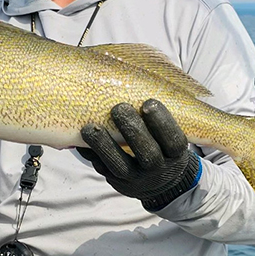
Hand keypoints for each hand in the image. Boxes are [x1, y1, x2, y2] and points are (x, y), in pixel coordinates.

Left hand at [79, 99, 201, 211]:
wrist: (159, 182)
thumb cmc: (164, 146)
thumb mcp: (173, 135)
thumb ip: (162, 116)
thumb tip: (148, 73)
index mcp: (175, 155)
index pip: (173, 141)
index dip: (163, 123)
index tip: (149, 103)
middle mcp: (157, 169)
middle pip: (148, 154)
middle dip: (133, 130)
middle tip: (119, 108)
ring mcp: (136, 179)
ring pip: (120, 165)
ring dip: (104, 145)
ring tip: (90, 128)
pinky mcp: (116, 181)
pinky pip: (101, 168)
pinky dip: (90, 153)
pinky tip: (79, 137)